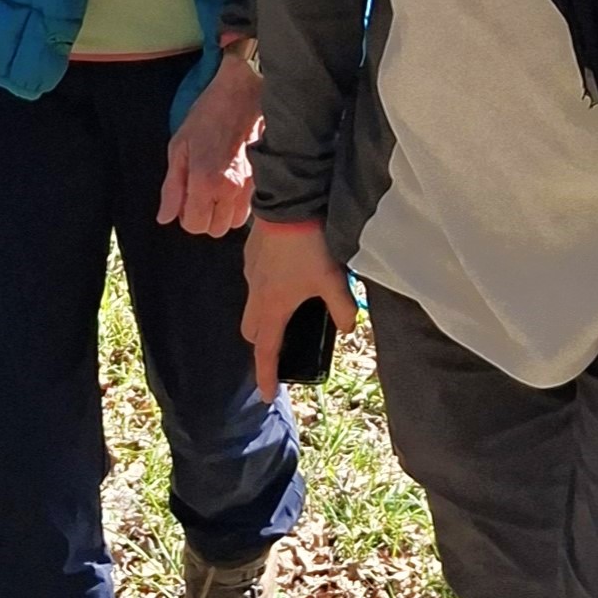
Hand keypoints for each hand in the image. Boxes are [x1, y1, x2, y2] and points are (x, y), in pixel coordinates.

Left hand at [157, 50, 264, 237]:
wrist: (242, 94)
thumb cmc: (206, 116)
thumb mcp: (179, 148)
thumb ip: (172, 187)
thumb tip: (165, 217)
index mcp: (205, 182)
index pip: (194, 225)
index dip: (185, 216)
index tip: (184, 198)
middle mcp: (230, 191)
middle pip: (215, 230)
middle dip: (204, 218)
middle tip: (198, 194)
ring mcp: (249, 187)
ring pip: (234, 222)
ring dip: (222, 214)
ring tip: (214, 191)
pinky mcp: (261, 180)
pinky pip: (248, 208)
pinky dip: (236, 205)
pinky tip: (229, 185)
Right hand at [243, 216, 358, 394]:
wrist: (288, 203)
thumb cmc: (308, 246)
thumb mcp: (333, 279)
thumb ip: (343, 308)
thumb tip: (347, 329)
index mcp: (272, 306)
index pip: (266, 351)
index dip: (266, 375)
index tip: (267, 394)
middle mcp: (255, 293)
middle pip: (253, 331)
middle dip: (263, 345)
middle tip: (281, 349)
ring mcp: (250, 273)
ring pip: (252, 305)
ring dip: (265, 316)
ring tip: (289, 312)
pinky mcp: (251, 255)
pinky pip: (255, 282)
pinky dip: (266, 291)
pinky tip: (287, 279)